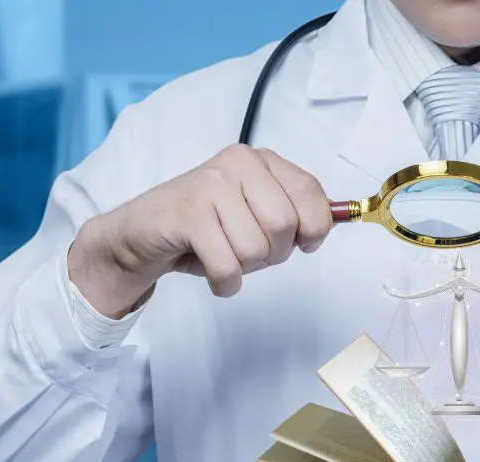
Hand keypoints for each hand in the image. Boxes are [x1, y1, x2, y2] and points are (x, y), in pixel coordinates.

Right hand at [68, 144, 332, 318]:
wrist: (141, 234)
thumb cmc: (206, 227)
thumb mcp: (256, 212)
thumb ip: (296, 213)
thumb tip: (338, 220)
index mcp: (262, 160)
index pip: (313, 197)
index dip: (314, 230)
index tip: (302, 242)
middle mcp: (237, 163)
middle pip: (286, 227)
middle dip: (272, 254)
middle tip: (245, 249)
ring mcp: (210, 184)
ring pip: (257, 250)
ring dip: (243, 269)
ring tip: (221, 253)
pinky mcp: (188, 213)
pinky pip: (228, 265)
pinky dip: (224, 282)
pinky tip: (210, 270)